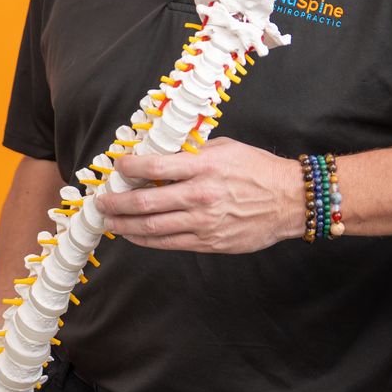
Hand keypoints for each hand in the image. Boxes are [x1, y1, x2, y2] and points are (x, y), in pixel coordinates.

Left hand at [97, 138, 302, 252]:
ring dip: (124, 225)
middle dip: (116, 203)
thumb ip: (191, 153)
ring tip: (108, 221)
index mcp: (203, 167)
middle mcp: (200, 196)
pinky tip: (132, 235)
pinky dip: (145, 240)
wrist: (291, 200)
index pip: (154, 167)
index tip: (117, 167)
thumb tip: (159, 155)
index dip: (128, 168)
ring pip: (152, 227)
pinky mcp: (209, 242)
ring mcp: (204, 222)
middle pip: (145, 202)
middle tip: (101, 202)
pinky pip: (168, 243)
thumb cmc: (258, 169)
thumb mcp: (224, 148)